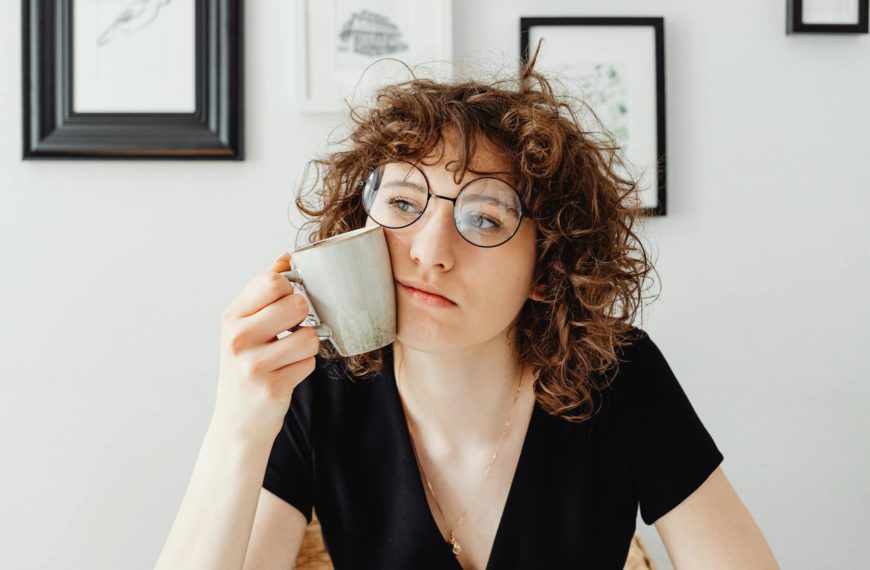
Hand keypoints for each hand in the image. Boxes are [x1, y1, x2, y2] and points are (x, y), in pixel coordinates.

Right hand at [210, 252, 319, 443]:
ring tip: (289, 355)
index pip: (273, 281)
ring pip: (309, 336)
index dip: (290, 289)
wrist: (236, 422)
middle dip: (303, 318)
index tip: (286, 304)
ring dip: (307, 346)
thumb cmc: (246, 366)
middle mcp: (237, 338)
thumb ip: (264, 291)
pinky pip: (309, 363)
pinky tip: (286, 374)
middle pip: (296, 303)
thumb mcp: (245, 326)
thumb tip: (285, 257)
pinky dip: (304, 368)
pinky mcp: (272, 387)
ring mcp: (253, 364)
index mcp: (232, 317)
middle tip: (289, 332)